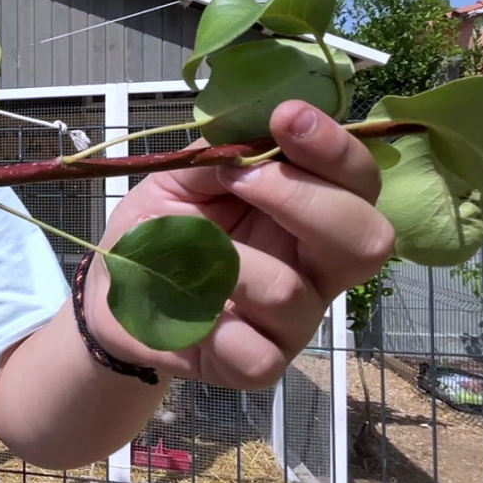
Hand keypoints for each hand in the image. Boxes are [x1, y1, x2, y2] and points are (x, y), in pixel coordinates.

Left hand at [83, 100, 394, 389]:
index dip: (335, 149)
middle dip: (303, 199)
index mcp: (312, 209)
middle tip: (237, 179)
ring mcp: (294, 320)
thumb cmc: (162, 226)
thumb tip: (255, 126)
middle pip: (368, 240)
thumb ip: (221, 152)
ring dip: (230, 262)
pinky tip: (186, 310)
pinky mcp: (259, 364)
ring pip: (292, 293)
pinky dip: (212, 326)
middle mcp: (318, 265)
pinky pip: (258, 355)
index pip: (359, 179)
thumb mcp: (181, 174)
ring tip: (185, 250)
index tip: (287, 118)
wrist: (114, 289)